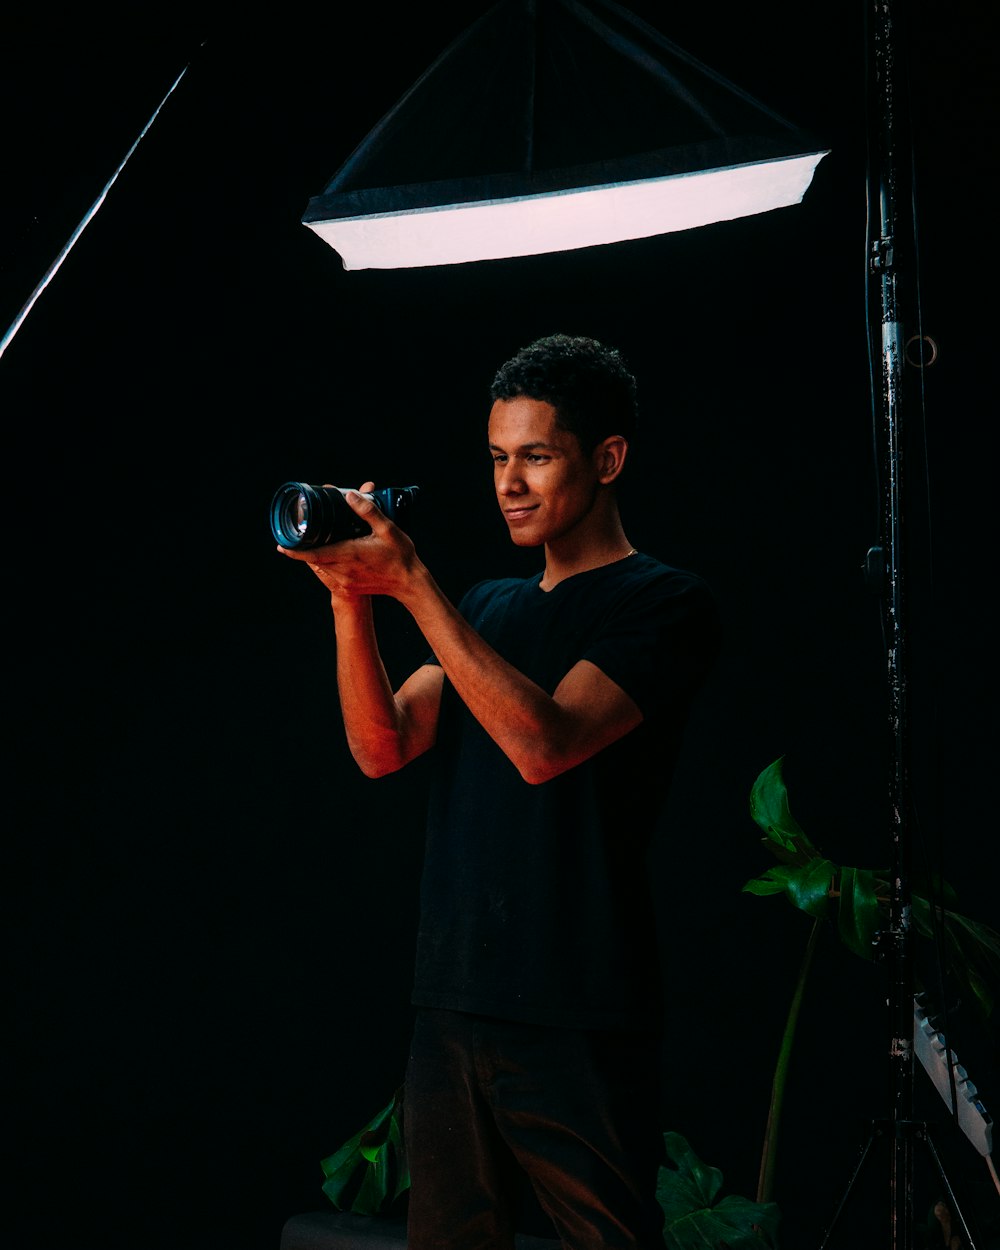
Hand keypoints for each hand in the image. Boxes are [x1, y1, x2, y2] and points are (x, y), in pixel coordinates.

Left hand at [277, 481, 418, 602]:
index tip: (280, 544)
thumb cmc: (400, 556)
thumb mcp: (388, 529)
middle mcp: (344, 570)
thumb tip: (349, 495)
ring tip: (309, 540)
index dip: (295, 550)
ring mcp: (346, 580)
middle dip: (302, 547)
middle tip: (294, 534)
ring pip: (322, 565)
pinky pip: (331, 572)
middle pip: (314, 559)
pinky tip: (330, 551)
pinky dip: (326, 561)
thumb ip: (367, 511)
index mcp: (349, 554)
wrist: (409, 583)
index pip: (314, 554)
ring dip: (314, 554)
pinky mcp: (349, 585)